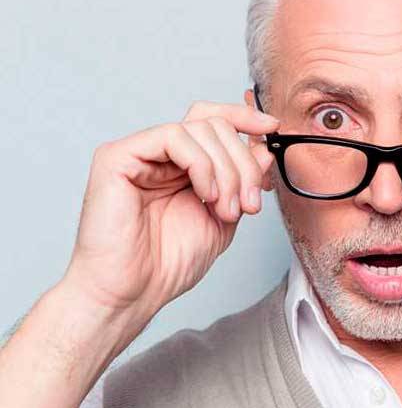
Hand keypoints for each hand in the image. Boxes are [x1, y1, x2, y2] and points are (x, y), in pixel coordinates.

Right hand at [64, 101, 279, 320]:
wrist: (133, 293)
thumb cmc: (170, 263)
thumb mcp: (224, 217)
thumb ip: (242, 181)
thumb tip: (263, 147)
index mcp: (182, 164)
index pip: (212, 120)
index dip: (244, 117)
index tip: (273, 127)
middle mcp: (159, 154)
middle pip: (214, 124)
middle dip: (243, 162)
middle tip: (249, 203)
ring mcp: (138, 153)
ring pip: (199, 128)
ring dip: (227, 170)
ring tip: (227, 209)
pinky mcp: (118, 157)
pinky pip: (173, 136)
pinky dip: (201, 164)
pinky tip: (206, 194)